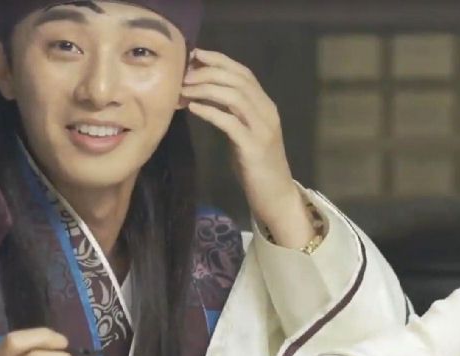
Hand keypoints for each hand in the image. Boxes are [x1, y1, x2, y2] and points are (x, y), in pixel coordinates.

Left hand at [183, 49, 315, 248]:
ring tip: (184, 89)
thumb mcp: (243, 134)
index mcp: (266, 106)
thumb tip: (203, 96)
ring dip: (206, 89)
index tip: (195, 54)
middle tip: (183, 74)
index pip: (244, 73)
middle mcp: (267, 112)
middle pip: (238, 80)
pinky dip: (211, 112)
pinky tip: (194, 108)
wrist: (276, 197)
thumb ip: (230, 114)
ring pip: (235, 96)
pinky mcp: (254, 148)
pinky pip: (230, 123)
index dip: (220, 60)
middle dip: (209, 71)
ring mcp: (263, 129)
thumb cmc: (256, 167)